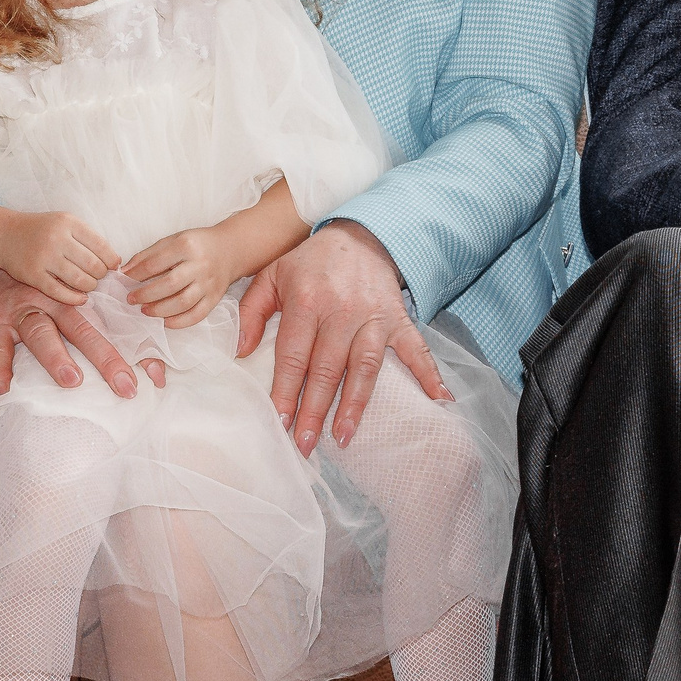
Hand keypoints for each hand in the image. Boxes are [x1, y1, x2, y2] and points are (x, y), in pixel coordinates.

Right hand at [0, 210, 116, 305]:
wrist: (5, 235)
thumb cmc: (42, 230)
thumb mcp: (65, 223)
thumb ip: (88, 238)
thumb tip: (115, 261)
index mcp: (68, 223)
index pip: (101, 245)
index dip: (111, 260)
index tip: (112, 266)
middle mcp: (56, 238)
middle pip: (92, 265)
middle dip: (100, 275)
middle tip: (98, 277)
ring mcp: (44, 257)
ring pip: (79, 280)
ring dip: (89, 286)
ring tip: (89, 286)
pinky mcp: (33, 275)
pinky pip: (59, 292)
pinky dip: (74, 298)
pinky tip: (81, 299)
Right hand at [0, 264, 160, 397]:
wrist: (1, 244)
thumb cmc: (46, 274)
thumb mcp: (76, 285)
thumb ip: (108, 311)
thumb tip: (151, 353)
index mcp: (77, 297)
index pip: (112, 324)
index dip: (135, 350)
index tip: (158, 377)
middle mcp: (53, 303)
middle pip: (82, 330)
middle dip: (105, 357)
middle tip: (125, 385)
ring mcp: (23, 311)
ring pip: (41, 333)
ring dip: (56, 356)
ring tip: (72, 380)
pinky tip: (2, 389)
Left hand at [123, 227, 241, 327]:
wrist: (230, 249)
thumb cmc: (197, 244)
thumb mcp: (172, 240)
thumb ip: (148, 255)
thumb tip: (125, 272)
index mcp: (186, 246)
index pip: (155, 263)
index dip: (136, 274)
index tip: (124, 280)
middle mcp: (200, 265)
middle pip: (169, 284)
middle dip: (146, 294)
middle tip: (131, 299)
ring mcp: (209, 283)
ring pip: (183, 302)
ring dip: (160, 310)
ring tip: (145, 310)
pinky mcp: (215, 298)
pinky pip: (197, 315)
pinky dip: (179, 322)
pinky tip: (165, 321)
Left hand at [234, 222, 449, 455]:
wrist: (359, 235)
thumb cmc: (311, 263)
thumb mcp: (272, 275)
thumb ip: (251, 311)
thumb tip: (241, 351)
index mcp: (308, 300)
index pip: (294, 355)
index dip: (286, 391)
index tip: (280, 422)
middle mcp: (342, 310)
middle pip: (327, 368)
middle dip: (314, 410)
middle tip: (305, 444)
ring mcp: (374, 316)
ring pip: (364, 367)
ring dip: (354, 404)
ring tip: (343, 437)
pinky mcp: (399, 319)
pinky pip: (416, 350)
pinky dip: (429, 375)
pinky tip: (439, 401)